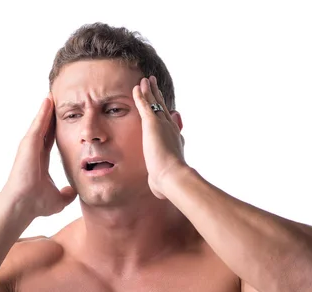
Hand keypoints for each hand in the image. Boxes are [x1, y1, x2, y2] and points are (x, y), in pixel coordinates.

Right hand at [3, 93, 76, 216]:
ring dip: (47, 108)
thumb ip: (67, 193)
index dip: (57, 127)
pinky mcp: (27, 144)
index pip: (51, 138)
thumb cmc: (36, 204)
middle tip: (59, 97)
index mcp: (40, 159)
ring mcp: (29, 146)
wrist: (23, 206)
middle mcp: (34, 150)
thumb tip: (75, 191)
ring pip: (41, 123)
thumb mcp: (58, 198)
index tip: (65, 117)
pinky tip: (48, 101)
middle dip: (51, 113)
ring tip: (53, 93)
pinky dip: (43, 113)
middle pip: (45, 127)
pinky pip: (38, 125)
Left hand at [133, 76, 185, 198]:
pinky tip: (137, 86)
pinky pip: (146, 105)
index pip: (168, 123)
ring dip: (150, 90)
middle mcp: (171, 129)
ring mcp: (162, 125)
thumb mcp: (163, 179)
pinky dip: (142, 94)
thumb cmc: (168, 183)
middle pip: (163, 108)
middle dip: (157, 96)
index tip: (164, 108)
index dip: (165, 114)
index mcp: (174, 140)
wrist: (172, 177)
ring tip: (145, 80)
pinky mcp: (153, 124)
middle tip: (154, 85)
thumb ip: (159, 180)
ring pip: (155, 103)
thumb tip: (158, 192)